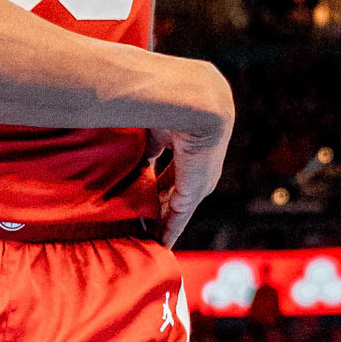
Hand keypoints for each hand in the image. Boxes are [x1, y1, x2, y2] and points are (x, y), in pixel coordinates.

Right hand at [149, 59, 234, 246]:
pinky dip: (169, 229)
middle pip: (180, 185)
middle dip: (161, 201)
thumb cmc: (169, 99)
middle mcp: (204, 156)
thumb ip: (149, 143)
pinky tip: (158, 242)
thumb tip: (136, 158)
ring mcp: (203, 172)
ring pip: (180, 202)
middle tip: (142, 219)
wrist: (195, 99)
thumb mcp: (157, 123)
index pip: (177, 163)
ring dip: (164, 218)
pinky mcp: (197, 187)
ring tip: (147, 234)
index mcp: (196, 134)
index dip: (160, 178)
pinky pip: (180, 214)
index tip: (144, 192)